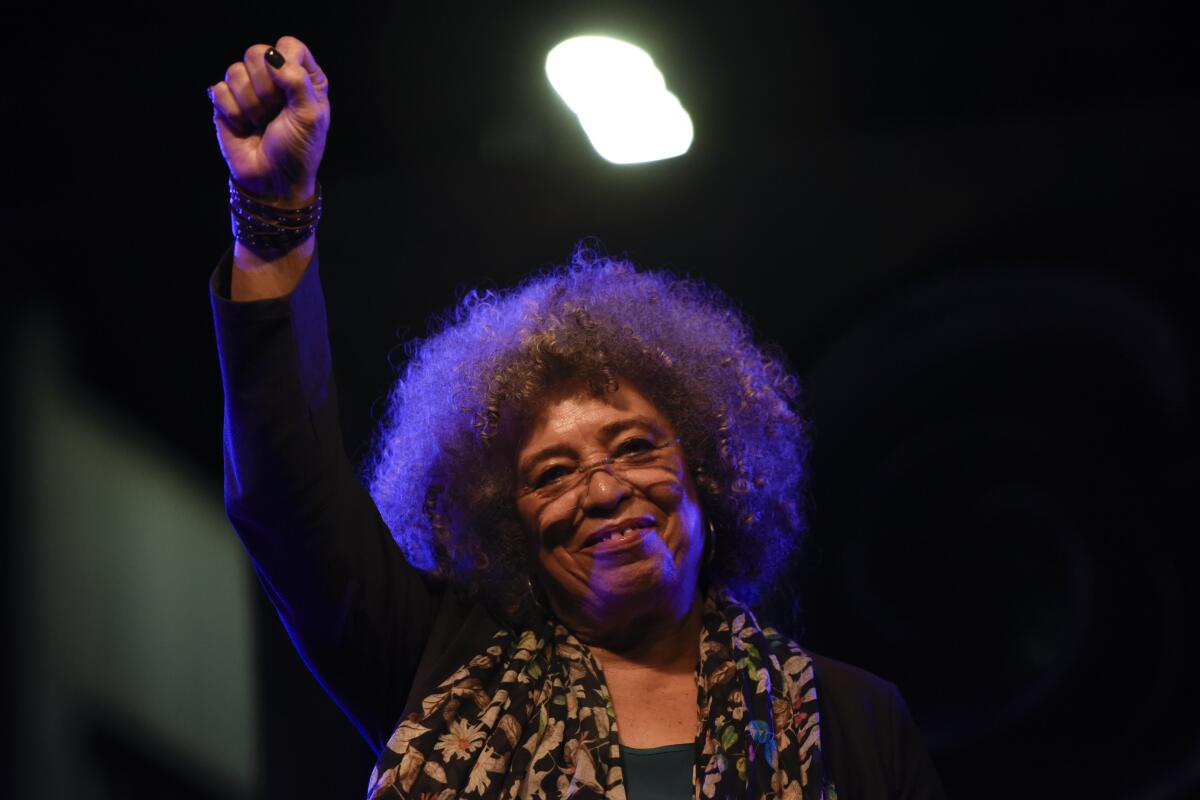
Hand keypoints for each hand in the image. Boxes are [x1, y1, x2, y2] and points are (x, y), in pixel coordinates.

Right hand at [208, 36, 329, 205]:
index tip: (289, 95)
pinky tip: (244, 127)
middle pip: (256, 52)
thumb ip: (297, 81)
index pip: (289, 45)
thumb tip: (272, 56)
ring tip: (261, 123)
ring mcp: (249, 89)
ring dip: (250, 104)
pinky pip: (219, 90)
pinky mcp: (226, 103)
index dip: (284, 67)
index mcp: (303, 77)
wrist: (273, 182)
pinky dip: (232, 113)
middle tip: (274, 113)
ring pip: (235, 70)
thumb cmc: (298, 150)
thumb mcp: (310, 116)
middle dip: (264, 88)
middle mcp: (276, 78)